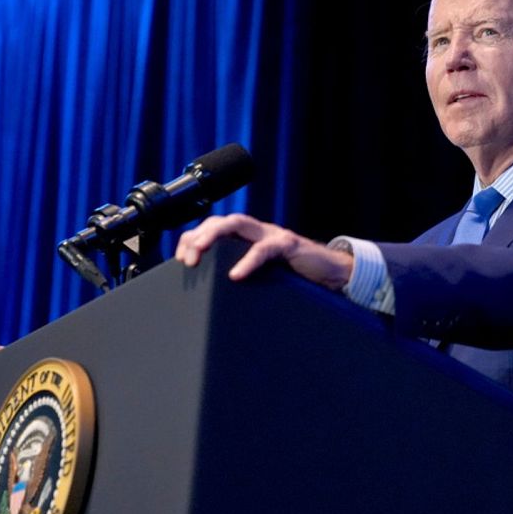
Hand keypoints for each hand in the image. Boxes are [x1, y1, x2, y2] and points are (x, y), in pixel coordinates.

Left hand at [175, 213, 352, 290]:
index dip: (192, 238)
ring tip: (199, 254)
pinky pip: (264, 248)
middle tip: (186, 260)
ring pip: (236, 224)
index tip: (179, 259)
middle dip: (197, 236)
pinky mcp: (289, 245)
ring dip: (212, 236)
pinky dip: (247, 261)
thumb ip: (241, 274)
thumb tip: (212, 293)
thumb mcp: (262, 275)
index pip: (212, 227)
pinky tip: (236, 275)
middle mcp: (257, 231)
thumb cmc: (296, 277)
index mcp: (247, 238)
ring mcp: (272, 234)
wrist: (333, 274)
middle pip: (219, 220)